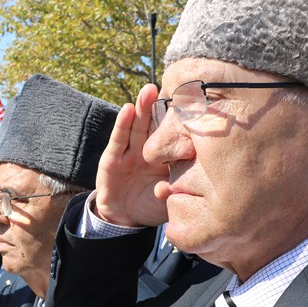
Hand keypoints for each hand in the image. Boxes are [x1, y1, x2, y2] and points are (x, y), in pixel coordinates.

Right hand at [95, 84, 168, 226]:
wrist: (124, 219)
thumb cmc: (151, 206)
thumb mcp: (170, 200)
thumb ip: (176, 193)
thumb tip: (179, 187)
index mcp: (166, 156)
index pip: (175, 134)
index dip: (181, 119)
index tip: (195, 101)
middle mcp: (148, 149)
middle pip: (156, 124)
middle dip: (162, 105)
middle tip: (174, 87)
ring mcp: (130, 152)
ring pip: (138, 126)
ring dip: (142, 107)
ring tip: (149, 90)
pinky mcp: (112, 159)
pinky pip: (119, 140)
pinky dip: (122, 124)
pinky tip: (126, 109)